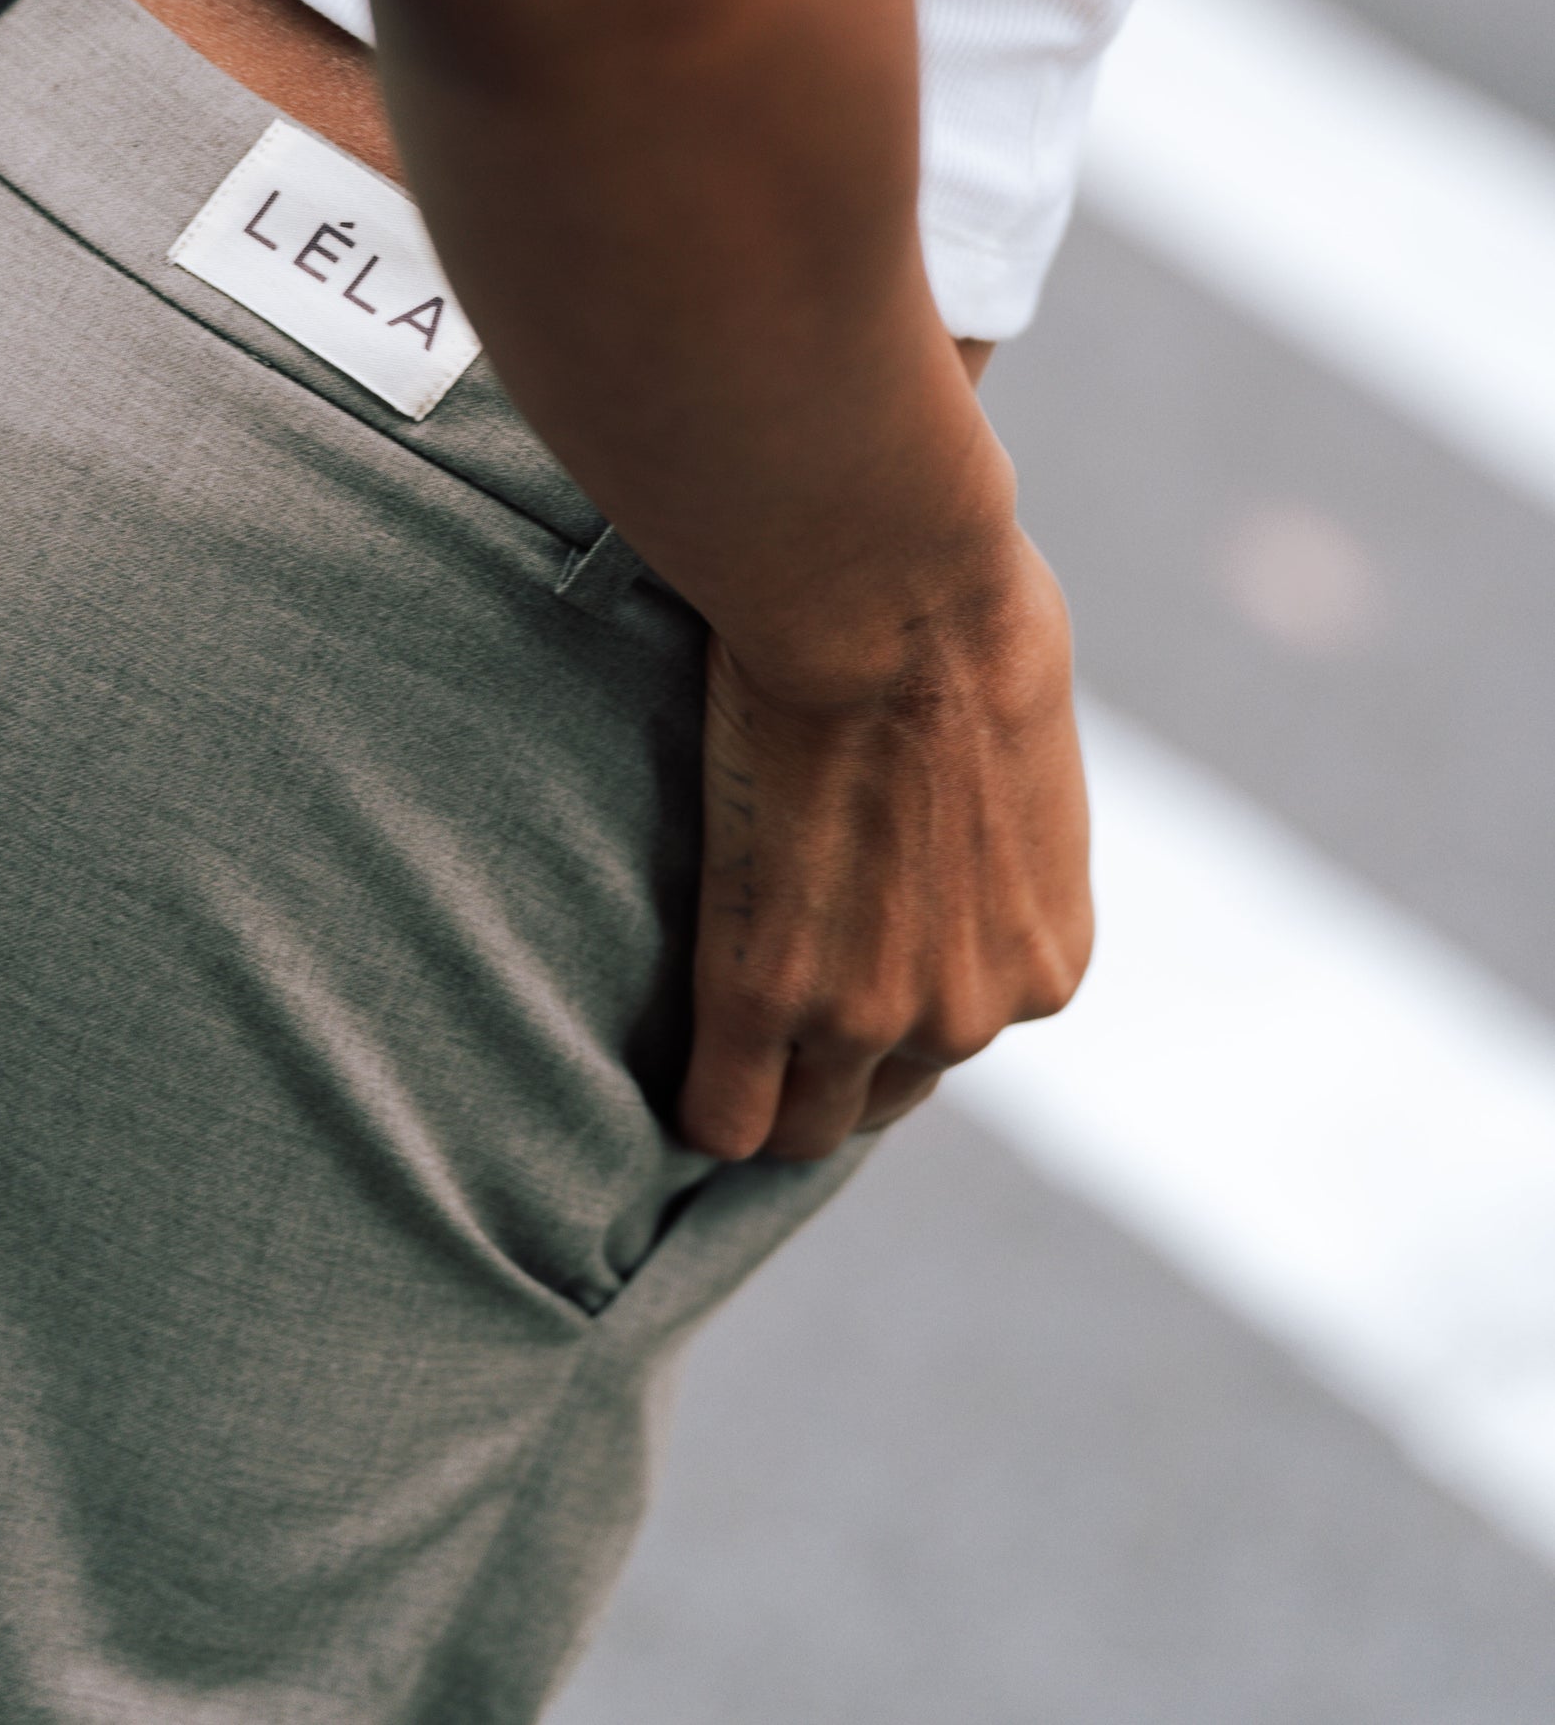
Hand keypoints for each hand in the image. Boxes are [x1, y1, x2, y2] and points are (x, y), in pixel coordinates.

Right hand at [679, 523, 1090, 1163]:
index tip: (838, 959)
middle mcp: (970, 1015)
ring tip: (717, 1036)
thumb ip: (996, 831)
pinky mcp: (762, 992)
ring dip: (764, 1086)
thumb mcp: (1028, 754)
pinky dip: (699, 1098)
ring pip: (799, 1127)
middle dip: (827, 1061)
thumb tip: (953, 814)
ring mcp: (866, 1017)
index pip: (955, 1046)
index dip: (888, 1003)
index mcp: (1046, 963)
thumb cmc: (965, 621)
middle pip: (877, 1099)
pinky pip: (722, 1113)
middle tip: (767, 998)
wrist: (891, 597)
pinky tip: (678, 1067)